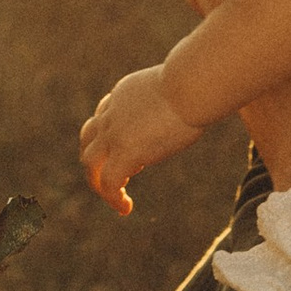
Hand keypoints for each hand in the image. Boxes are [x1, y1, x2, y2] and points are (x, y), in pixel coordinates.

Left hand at [79, 60, 206, 217]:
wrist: (191, 85)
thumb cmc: (199, 82)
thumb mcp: (183, 86)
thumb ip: (181, 95)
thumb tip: (201, 96)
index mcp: (125, 93)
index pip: (105, 113)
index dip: (111, 134)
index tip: (130, 149)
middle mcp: (113, 112)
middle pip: (88, 138)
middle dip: (96, 158)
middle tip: (110, 176)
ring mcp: (115, 133)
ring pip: (90, 162)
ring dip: (97, 182)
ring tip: (115, 198)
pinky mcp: (124, 153)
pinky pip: (108, 182)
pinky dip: (113, 198)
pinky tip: (126, 208)